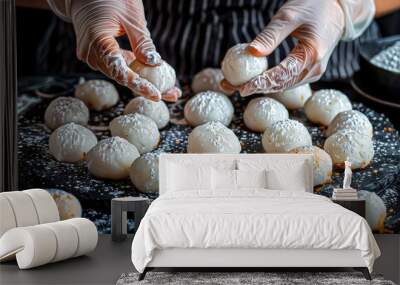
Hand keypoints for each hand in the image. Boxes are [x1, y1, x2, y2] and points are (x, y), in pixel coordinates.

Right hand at [49, 0, 179, 101]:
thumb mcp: (132, 16)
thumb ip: (142, 42)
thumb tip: (155, 64)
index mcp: (98, 42)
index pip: (120, 71)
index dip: (139, 85)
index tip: (157, 95)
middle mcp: (91, 53)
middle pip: (122, 77)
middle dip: (148, 87)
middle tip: (173, 94)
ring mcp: (91, 56)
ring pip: (121, 74)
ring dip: (144, 81)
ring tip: (170, 88)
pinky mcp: (97, 55)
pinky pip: (118, 66)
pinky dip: (135, 70)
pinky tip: (155, 76)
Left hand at [222, 0, 373, 96]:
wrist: (337, 7)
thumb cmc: (315, 6)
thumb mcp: (289, 15)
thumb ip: (270, 36)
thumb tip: (251, 53)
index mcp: (312, 54)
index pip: (281, 75)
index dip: (260, 83)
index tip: (241, 88)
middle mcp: (314, 68)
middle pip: (280, 85)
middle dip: (255, 88)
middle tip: (230, 87)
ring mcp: (313, 72)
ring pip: (283, 86)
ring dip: (260, 87)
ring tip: (235, 85)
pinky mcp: (309, 70)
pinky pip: (287, 81)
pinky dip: (270, 81)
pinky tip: (254, 80)